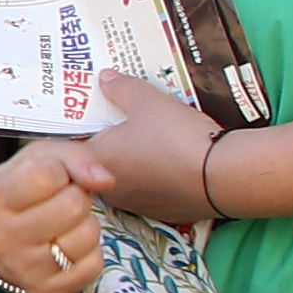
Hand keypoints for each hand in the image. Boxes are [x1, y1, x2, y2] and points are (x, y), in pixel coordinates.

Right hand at [0, 139, 110, 292]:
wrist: (10, 244)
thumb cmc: (29, 193)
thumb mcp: (43, 160)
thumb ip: (76, 158)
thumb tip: (106, 180)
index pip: (45, 176)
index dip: (59, 172)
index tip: (49, 181)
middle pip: (72, 206)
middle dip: (77, 198)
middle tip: (62, 203)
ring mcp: (21, 270)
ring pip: (87, 236)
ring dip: (86, 225)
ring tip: (66, 226)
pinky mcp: (45, 291)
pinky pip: (93, 264)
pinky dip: (90, 253)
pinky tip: (69, 248)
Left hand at [73, 71, 229, 221]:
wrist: (222, 176)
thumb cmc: (176, 136)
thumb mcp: (148, 100)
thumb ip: (121, 88)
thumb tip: (104, 78)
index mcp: (96, 160)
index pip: (71, 145)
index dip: (81, 127)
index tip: (93, 113)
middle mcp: (107, 188)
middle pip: (98, 161)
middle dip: (109, 142)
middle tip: (125, 122)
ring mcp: (133, 204)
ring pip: (124, 177)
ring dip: (132, 161)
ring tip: (152, 139)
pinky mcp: (158, 213)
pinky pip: (148, 191)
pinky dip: (154, 176)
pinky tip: (171, 160)